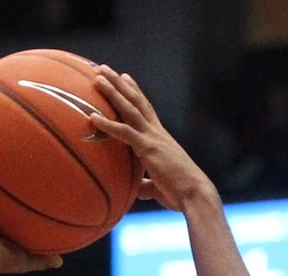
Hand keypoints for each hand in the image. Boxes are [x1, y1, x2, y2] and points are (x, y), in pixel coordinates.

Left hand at [89, 65, 215, 213]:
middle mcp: (157, 132)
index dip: (134, 92)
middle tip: (104, 68)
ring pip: (129, 109)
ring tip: (97, 77)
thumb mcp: (159, 187)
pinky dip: (108, 124)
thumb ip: (147, 185)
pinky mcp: (148, 149)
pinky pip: (124, 133)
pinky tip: (92, 116)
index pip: (146, 109)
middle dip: (120, 83)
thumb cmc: (180, 194)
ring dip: (113, 92)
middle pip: (136, 100)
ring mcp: (153, 138)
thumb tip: (137, 191)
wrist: (195, 195)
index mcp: (160, 137)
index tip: (125, 77)